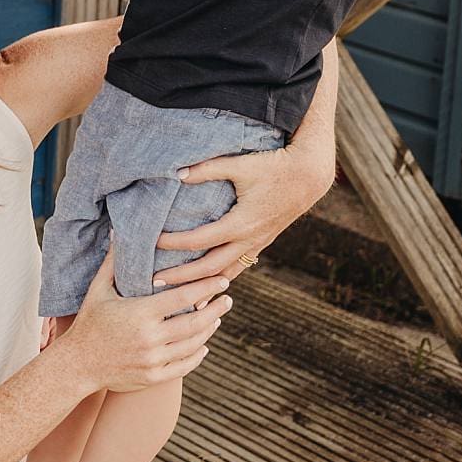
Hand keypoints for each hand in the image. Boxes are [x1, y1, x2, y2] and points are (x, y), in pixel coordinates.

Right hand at [64, 249, 228, 393]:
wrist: (77, 364)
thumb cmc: (89, 322)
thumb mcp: (98, 289)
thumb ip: (114, 261)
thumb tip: (120, 231)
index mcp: (140, 313)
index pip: (182, 298)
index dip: (205, 288)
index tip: (221, 280)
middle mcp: (150, 338)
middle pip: (194, 323)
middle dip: (215, 309)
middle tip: (228, 299)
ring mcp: (153, 360)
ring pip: (192, 345)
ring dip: (208, 330)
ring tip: (217, 318)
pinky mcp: (152, 378)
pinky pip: (183, 367)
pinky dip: (196, 355)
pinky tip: (203, 346)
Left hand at [155, 144, 326, 290]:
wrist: (308, 177)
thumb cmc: (273, 166)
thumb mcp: (240, 165)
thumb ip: (208, 169)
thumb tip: (177, 172)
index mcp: (240, 223)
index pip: (200, 240)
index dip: (175, 243)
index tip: (154, 243)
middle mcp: (248, 240)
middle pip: (209, 268)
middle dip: (182, 277)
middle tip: (155, 282)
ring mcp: (256, 244)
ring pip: (226, 275)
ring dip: (202, 286)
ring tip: (179, 297)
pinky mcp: (261, 243)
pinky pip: (238, 268)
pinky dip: (221, 281)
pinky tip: (209, 290)